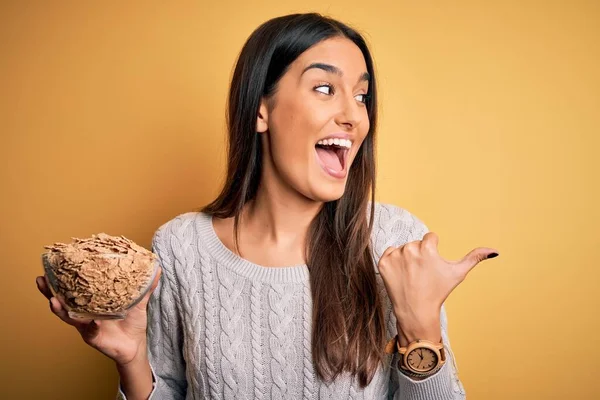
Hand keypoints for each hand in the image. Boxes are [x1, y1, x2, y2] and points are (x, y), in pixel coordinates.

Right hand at [35, 267, 161, 365]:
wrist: (136, 345)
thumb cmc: (132, 322)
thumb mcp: (139, 302)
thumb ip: (145, 287)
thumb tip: (156, 268)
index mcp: (92, 301)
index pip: (74, 287)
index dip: (63, 278)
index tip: (52, 266)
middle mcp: (85, 312)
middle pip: (62, 301)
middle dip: (49, 292)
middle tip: (41, 280)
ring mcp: (86, 325)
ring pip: (68, 317)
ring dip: (60, 309)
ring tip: (53, 300)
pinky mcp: (93, 338)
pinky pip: (90, 330)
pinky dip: (91, 325)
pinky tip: (92, 320)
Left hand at [378, 232, 497, 343]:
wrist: (416, 311)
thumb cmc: (438, 292)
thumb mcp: (457, 274)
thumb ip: (474, 258)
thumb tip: (494, 250)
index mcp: (427, 247)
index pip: (430, 238)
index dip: (433, 251)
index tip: (432, 267)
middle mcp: (410, 248)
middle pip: (416, 244)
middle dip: (420, 255)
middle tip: (422, 274)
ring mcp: (394, 256)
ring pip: (403, 248)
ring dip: (406, 258)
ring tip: (412, 276)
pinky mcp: (383, 263)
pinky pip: (389, 253)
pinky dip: (394, 262)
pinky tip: (401, 275)